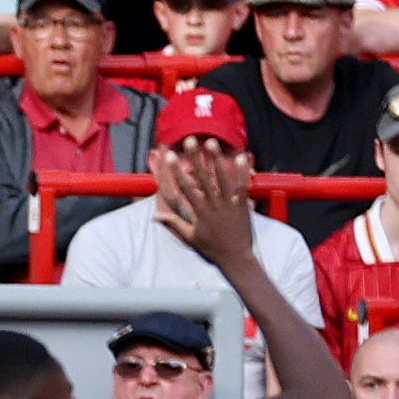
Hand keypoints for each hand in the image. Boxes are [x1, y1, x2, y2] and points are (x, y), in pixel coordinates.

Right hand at [152, 142, 255, 266]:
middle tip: (190, 141)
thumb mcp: (189, 238)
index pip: (185, 187)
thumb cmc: (212, 249)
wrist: (235, 258)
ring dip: (216, 159)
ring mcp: (228, 204)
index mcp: (199, 212)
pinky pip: (242, 185)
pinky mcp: (242, 205)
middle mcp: (213, 205)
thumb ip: (173, 224)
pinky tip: (240, 156)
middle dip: (195, 158)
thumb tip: (155, 217)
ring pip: (222, 178)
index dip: (176, 171)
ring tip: (211, 143)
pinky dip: (241, 171)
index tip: (169, 157)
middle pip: (202, 177)